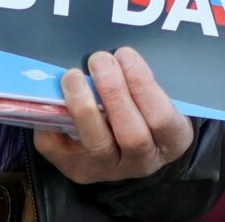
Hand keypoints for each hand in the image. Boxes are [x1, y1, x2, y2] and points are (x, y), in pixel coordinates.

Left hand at [31, 48, 194, 184]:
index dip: (142, 85)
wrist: (134, 149)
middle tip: (99, 59)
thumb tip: (115, 55)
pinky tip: (52, 103)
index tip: (125, 53)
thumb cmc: (149, 111)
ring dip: (83, 107)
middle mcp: (143, 161)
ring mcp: (110, 170)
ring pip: (98, 144)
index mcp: (172, 141)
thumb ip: (145, 82)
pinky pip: (60, 152)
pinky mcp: (80, 171)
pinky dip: (52, 126)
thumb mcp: (162, 98)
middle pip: (131, 135)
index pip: (161, 118)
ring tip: (73, 77)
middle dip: (113, 93)